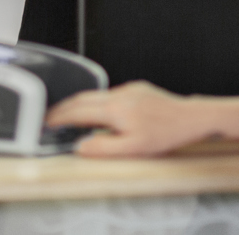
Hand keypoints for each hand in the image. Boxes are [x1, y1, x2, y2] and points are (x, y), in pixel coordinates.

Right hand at [47, 80, 238, 157]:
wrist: (192, 117)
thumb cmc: (167, 133)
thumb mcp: (133, 149)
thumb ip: (102, 148)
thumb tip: (80, 146)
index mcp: (116, 109)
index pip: (78, 111)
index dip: (58, 117)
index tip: (46, 123)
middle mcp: (121, 94)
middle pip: (83, 97)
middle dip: (63, 108)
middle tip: (50, 118)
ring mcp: (130, 89)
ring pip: (96, 94)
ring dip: (80, 104)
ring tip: (69, 117)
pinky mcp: (138, 88)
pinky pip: (110, 94)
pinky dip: (97, 103)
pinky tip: (98, 113)